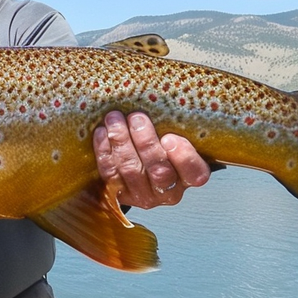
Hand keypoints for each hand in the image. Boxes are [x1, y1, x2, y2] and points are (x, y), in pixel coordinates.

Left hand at [93, 110, 210, 208]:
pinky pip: (110, 173)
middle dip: (145, 142)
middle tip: (136, 117)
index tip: (169, 137)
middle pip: (158, 171)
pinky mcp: (118, 193)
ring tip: (115, 118)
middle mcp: (168, 192)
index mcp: (189, 177)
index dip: (183, 157)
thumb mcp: (178, 135)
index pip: (195, 173)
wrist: (139, 162)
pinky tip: (102, 132)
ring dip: (121, 141)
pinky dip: (104, 151)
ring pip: (131, 170)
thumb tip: (163, 102)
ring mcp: (142, 195)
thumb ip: (177, 127)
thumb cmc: (163, 142)